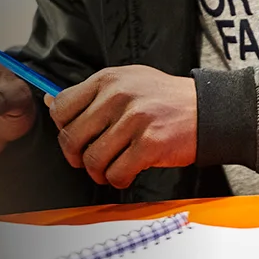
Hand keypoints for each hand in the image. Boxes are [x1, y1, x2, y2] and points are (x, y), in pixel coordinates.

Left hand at [44, 66, 196, 188]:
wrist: (208, 109)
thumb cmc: (164, 98)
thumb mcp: (126, 81)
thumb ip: (90, 93)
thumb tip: (51, 102)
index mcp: (108, 79)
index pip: (62, 106)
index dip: (62, 128)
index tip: (73, 137)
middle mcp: (118, 96)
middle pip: (72, 136)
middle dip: (76, 156)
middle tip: (87, 160)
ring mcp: (134, 120)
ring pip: (92, 159)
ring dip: (97, 172)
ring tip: (108, 169)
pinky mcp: (150, 144)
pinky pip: (117, 172)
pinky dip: (117, 179)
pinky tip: (125, 173)